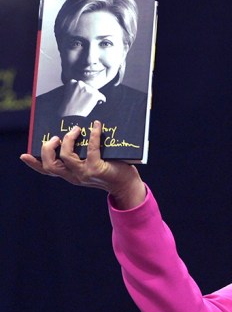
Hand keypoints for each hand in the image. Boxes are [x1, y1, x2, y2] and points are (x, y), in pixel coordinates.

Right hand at [20, 120, 145, 209]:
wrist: (127, 185)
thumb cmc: (111, 171)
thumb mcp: (91, 165)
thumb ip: (81, 156)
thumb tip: (74, 134)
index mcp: (71, 175)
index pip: (48, 171)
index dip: (35, 163)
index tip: (24, 155)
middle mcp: (75, 177)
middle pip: (51, 165)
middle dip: (49, 148)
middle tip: (57, 137)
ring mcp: (85, 174)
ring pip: (66, 157)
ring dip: (69, 140)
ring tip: (76, 129)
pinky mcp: (97, 169)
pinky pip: (90, 149)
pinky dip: (92, 135)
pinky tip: (96, 126)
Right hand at [57, 79, 106, 116]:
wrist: (69, 114)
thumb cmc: (68, 107)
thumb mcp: (69, 93)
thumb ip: (76, 89)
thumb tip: (86, 90)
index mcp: (72, 82)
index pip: (81, 85)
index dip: (83, 91)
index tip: (82, 96)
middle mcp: (80, 83)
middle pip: (89, 87)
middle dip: (89, 93)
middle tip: (85, 101)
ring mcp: (87, 88)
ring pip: (95, 92)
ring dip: (94, 97)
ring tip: (88, 104)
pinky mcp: (94, 94)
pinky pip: (102, 97)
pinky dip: (101, 100)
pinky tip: (99, 103)